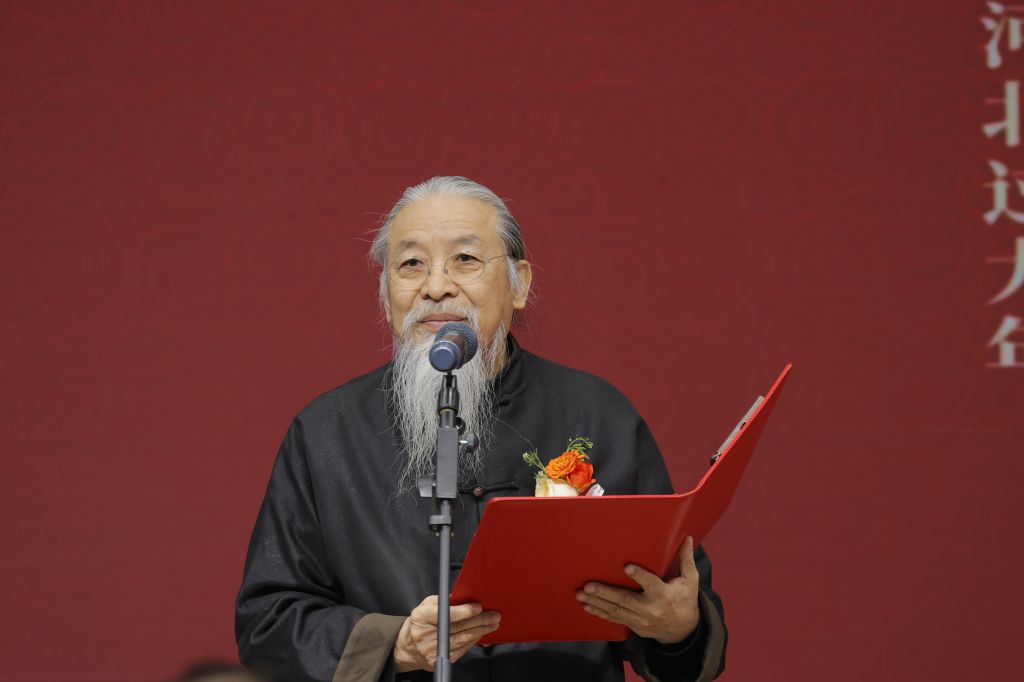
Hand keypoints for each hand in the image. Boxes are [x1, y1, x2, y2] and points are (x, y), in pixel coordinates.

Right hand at [393, 595, 500, 671]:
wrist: (409, 646)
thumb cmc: (421, 622)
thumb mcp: (426, 605)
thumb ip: (443, 600)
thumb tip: (463, 597)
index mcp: (422, 617)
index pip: (446, 614)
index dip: (464, 611)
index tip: (478, 607)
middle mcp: (426, 634)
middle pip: (458, 627)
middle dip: (479, 620)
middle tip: (493, 615)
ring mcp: (433, 649)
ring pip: (463, 639)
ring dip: (481, 631)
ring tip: (492, 624)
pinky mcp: (440, 659)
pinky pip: (462, 649)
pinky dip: (473, 640)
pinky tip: (480, 633)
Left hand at [576, 535, 700, 644]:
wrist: (683, 631)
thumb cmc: (685, 600)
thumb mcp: (690, 581)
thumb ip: (686, 560)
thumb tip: (687, 539)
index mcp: (665, 595)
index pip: (652, 584)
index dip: (640, 576)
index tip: (627, 567)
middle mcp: (650, 609)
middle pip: (626, 600)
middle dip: (605, 593)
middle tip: (588, 585)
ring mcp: (641, 620)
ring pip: (616, 610)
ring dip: (597, 602)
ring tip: (581, 594)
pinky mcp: (634, 626)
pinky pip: (615, 618)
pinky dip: (600, 612)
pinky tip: (587, 606)